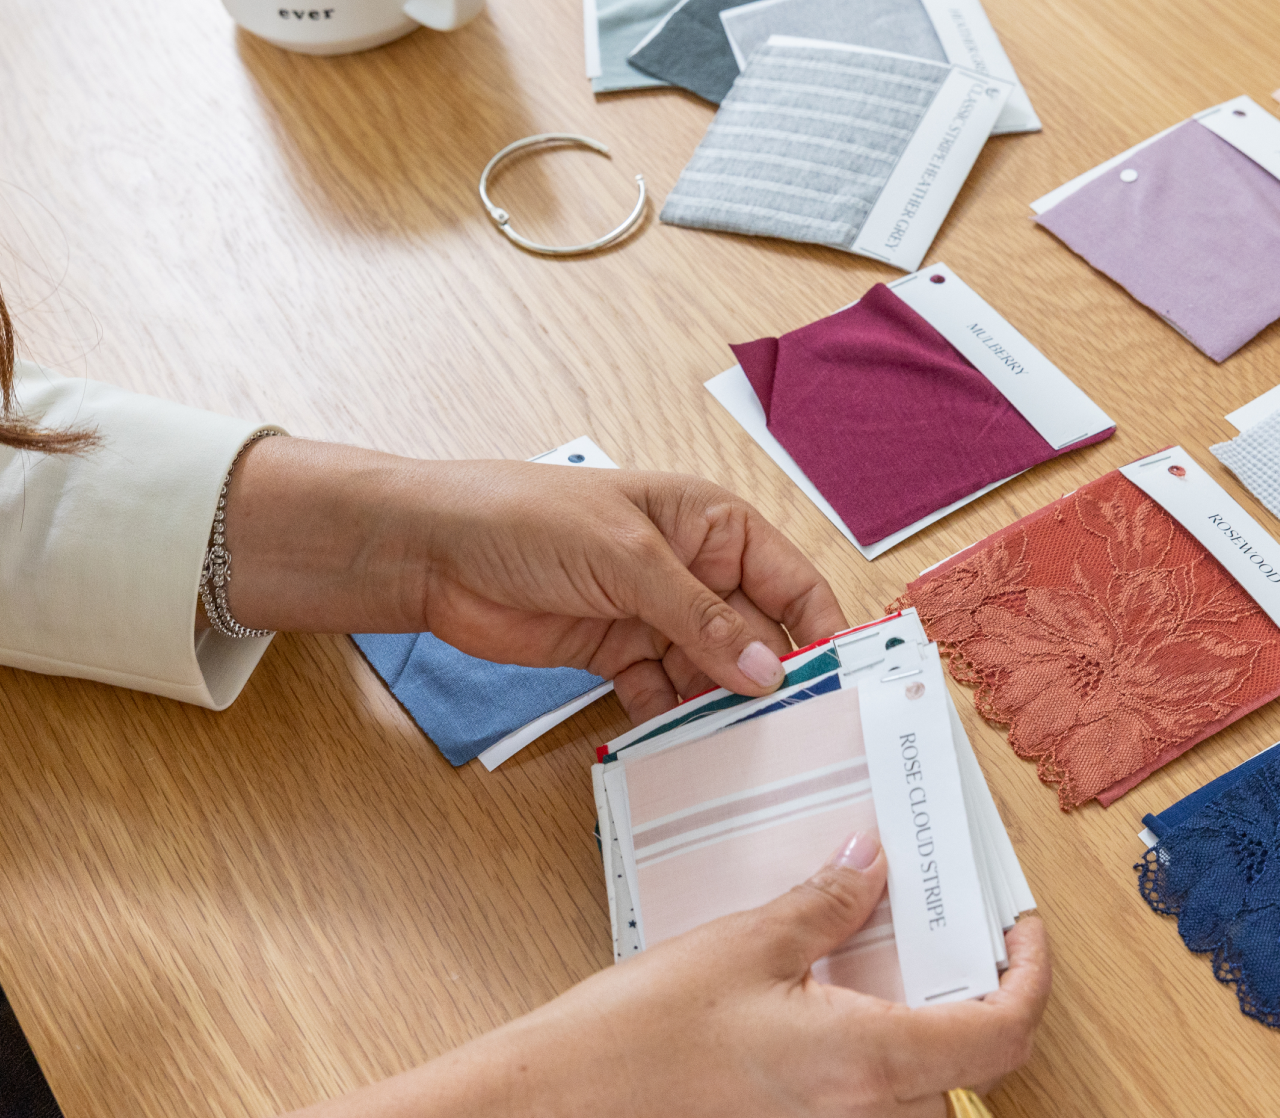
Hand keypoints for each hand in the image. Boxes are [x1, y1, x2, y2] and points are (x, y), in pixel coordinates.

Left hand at [216, 438, 847, 719]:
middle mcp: (695, 570)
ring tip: (749, 760)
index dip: (821, 632)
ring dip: (726, 712)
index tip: (847, 689)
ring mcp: (655, 615)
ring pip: (714, 674)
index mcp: (712, 524)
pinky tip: (686, 753)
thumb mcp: (626, 559)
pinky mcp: (618, 654)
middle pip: (758, 636)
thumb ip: (699, 619)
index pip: (792, 581)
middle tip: (802, 744)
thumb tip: (768, 672)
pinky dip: (675, 723)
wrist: (432, 551)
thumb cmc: (527, 519)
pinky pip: (665, 695)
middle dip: (776, 685)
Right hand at [297, 831, 1052, 1117]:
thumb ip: (822, 905)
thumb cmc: (630, 1045)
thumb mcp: (737, 948)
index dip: (1033, 976)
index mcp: (866, 1064)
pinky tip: (812, 1007)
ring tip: (858, 956)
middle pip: (962, 1067)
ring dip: (904, 1028)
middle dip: (955, 992)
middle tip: (922, 924)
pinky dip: (859, 1059)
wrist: (550, 1113)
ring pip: (911, 1092)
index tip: (1020, 929)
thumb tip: (872, 865)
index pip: (1003, 1034)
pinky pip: (859, 1106)